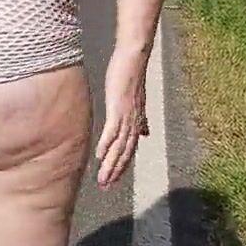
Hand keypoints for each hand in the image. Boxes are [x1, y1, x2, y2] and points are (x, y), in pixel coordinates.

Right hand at [95, 46, 149, 188]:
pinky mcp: (118, 108)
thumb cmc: (131, 76)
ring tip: (102, 179)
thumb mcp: (136, 101)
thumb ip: (140, 119)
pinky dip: (107, 145)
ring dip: (111, 165)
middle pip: (125, 153)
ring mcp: (126, 116)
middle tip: (106, 187)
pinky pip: (112, 131)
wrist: (134, 58)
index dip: (122, 166)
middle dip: (116, 172)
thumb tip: (145, 133)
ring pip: (119, 146)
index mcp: (136, 122)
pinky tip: (100, 156)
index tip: (114, 180)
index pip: (130, 149)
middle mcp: (133, 122)